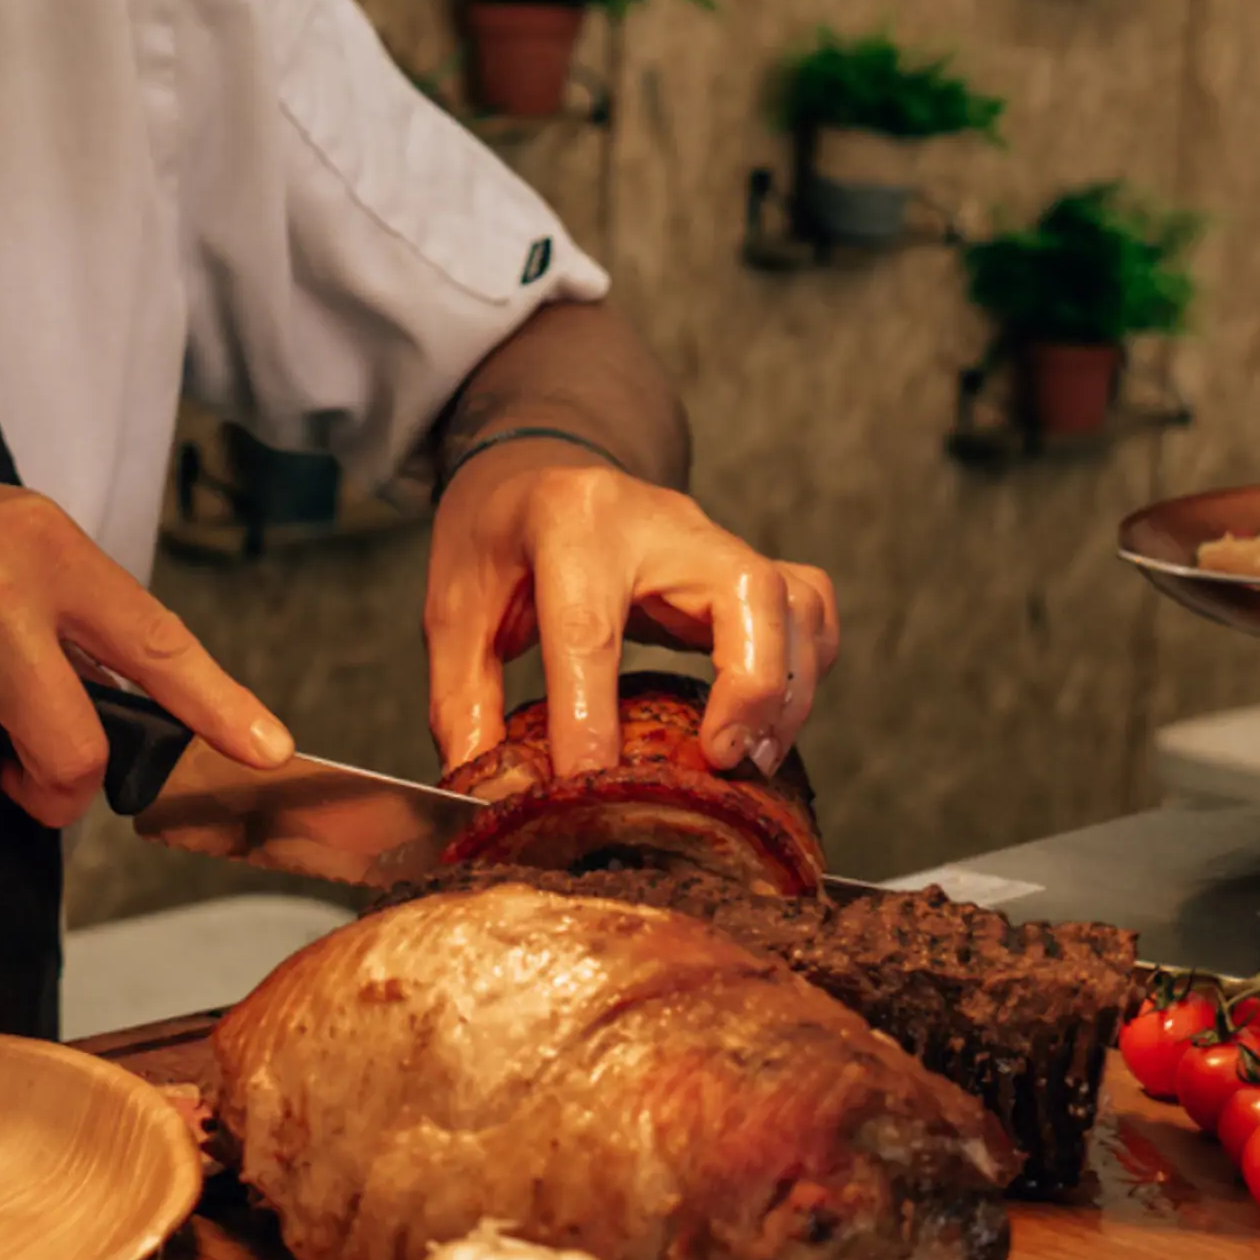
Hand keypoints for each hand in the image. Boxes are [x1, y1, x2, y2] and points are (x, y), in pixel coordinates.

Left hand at [424, 439, 840, 776]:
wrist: (532, 466)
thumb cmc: (494, 535)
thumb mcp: (453, 607)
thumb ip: (463, 698)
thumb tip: (486, 793)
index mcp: (569, 522)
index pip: (590, 627)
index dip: (591, 717)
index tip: (590, 787)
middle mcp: (659, 521)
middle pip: (745, 590)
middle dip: (750, 686)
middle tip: (721, 762)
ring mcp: (711, 538)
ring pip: (794, 597)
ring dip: (787, 689)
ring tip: (749, 761)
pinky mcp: (739, 562)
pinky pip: (806, 603)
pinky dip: (805, 665)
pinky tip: (770, 722)